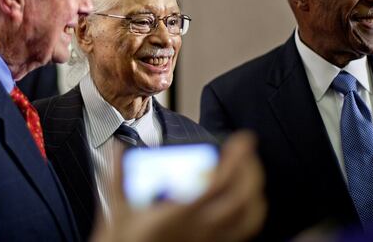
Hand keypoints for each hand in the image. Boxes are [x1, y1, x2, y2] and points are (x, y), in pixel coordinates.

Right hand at [90, 131, 266, 241]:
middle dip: (250, 170)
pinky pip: (242, 231)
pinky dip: (251, 211)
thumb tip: (120, 146)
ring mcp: (208, 241)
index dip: (236, 159)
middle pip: (241, 199)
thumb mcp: (118, 209)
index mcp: (178, 215)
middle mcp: (199, 230)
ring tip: (248, 171)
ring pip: (248, 218)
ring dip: (253, 190)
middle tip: (246, 151)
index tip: (243, 140)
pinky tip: (245, 198)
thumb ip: (120, 174)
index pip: (218, 183)